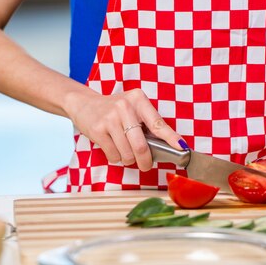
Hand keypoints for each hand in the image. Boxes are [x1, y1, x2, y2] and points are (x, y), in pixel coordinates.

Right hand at [65, 88, 184, 171]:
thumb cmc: (113, 110)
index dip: (171, 138)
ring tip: (124, 150)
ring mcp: (110, 118)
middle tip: (146, 165)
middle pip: (141, 146)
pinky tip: (113, 147)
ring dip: (128, 159)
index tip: (181, 147)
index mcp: (138, 99)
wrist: (84, 104)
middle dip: (145, 161)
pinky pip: (113, 155)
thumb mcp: (132, 108)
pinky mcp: (97, 130)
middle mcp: (124, 106)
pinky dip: (116, 158)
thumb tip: (167, 146)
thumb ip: (147, 123)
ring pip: (127, 154)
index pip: (158, 123)